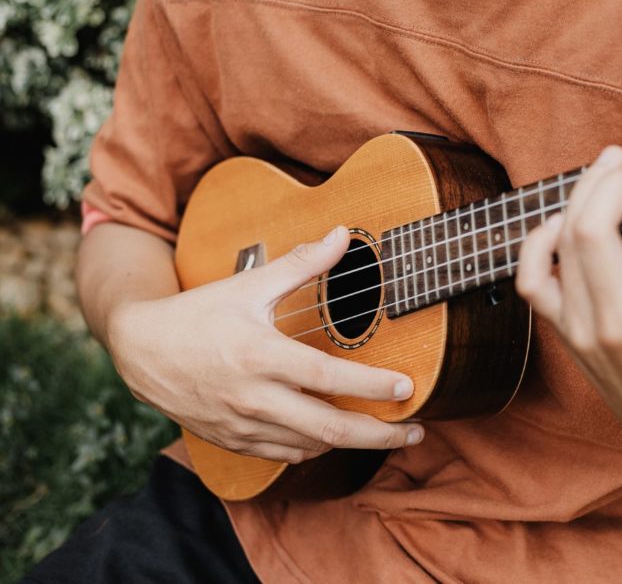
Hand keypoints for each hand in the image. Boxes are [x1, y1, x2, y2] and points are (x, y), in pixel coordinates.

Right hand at [106, 226, 423, 463]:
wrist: (140, 351)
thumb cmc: (198, 314)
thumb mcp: (249, 284)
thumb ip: (301, 263)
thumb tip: (343, 235)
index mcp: (260, 356)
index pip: (328, 379)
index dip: (372, 387)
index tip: (407, 388)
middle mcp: (253, 398)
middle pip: (328, 428)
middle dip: (379, 436)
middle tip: (414, 432)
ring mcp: (242, 425)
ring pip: (310, 446)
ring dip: (353, 444)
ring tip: (388, 435)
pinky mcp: (234, 441)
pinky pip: (285, 454)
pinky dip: (316, 448)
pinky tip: (336, 436)